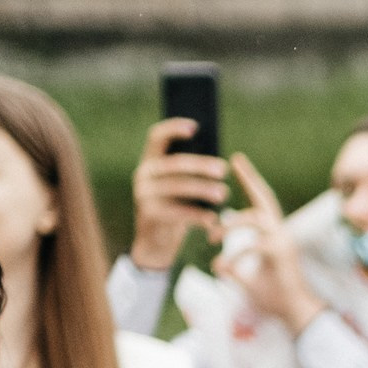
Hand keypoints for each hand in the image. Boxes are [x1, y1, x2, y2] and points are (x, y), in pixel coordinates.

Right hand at [131, 118, 228, 271]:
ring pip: (177, 187)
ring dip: (203, 189)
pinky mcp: (149, 214)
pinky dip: (198, 215)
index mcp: (150, 162)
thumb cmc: (175, 208)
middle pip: (173, 163)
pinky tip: (214, 218)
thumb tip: (218, 162)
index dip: (173, 128)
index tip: (195, 126)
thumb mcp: (180, 188)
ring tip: (223, 193)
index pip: (156, 137)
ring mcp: (144, 194)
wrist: (156, 241)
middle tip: (223, 169)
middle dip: (200, 165)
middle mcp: (143, 174)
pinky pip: (177, 212)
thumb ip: (189, 173)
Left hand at [211, 153, 324, 336]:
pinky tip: (220, 267)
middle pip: (265, 198)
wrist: (296, 315)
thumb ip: (236, 269)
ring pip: (254, 219)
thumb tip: (220, 266)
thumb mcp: (249, 280)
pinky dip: (233, 256)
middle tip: (235, 159)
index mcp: (275, 235)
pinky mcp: (280, 254)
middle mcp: (281, 233)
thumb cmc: (276, 299)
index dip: (251, 181)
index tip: (238, 162)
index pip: (262, 203)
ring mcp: (282, 242)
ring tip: (210, 237)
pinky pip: (252, 246)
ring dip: (229, 225)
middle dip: (250, 178)